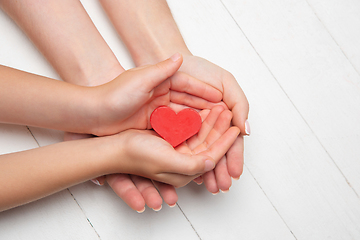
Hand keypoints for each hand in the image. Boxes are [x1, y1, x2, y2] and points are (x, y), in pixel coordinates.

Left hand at [89, 53, 222, 135]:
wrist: (93, 114)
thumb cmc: (114, 95)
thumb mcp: (140, 79)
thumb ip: (162, 69)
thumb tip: (179, 56)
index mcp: (159, 79)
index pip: (188, 84)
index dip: (205, 91)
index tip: (220, 98)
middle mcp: (160, 92)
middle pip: (188, 99)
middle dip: (205, 106)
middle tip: (222, 114)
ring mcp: (157, 108)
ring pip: (183, 113)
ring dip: (197, 118)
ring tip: (213, 126)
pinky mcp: (152, 121)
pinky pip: (173, 124)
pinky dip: (184, 128)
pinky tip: (195, 134)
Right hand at [102, 106, 238, 211]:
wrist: (114, 146)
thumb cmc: (137, 155)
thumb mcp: (167, 162)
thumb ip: (192, 165)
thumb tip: (212, 162)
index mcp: (185, 172)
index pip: (212, 156)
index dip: (226, 142)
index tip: (237, 128)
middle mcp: (183, 162)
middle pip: (208, 144)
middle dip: (219, 128)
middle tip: (229, 112)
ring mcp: (176, 150)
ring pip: (200, 135)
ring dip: (210, 122)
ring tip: (220, 108)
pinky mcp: (170, 140)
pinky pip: (189, 130)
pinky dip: (197, 120)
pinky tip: (204, 110)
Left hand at [179, 54, 249, 192]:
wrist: (161, 57)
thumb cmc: (195, 67)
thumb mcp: (224, 80)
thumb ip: (239, 102)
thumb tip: (247, 130)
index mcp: (220, 111)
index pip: (228, 139)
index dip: (232, 155)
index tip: (235, 172)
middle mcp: (204, 120)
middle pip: (213, 148)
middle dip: (219, 168)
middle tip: (222, 186)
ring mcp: (186, 125)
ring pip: (197, 151)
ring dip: (204, 169)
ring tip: (209, 186)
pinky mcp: (168, 127)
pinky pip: (179, 146)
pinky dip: (185, 159)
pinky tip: (190, 173)